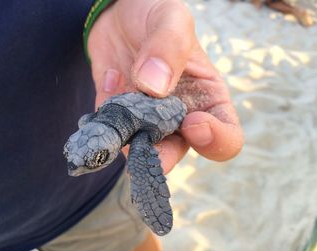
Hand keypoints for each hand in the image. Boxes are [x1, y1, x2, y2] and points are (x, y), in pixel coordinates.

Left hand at [88, 0, 242, 172]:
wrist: (119, 14)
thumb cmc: (155, 14)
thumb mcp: (171, 18)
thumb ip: (169, 46)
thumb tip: (154, 87)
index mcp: (207, 97)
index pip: (227, 138)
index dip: (215, 140)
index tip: (193, 122)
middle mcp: (178, 116)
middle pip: (176, 152)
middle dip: (160, 155)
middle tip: (143, 141)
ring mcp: (145, 119)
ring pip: (138, 150)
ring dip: (125, 139)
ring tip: (118, 102)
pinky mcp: (117, 115)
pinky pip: (110, 131)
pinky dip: (104, 117)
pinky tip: (109, 78)